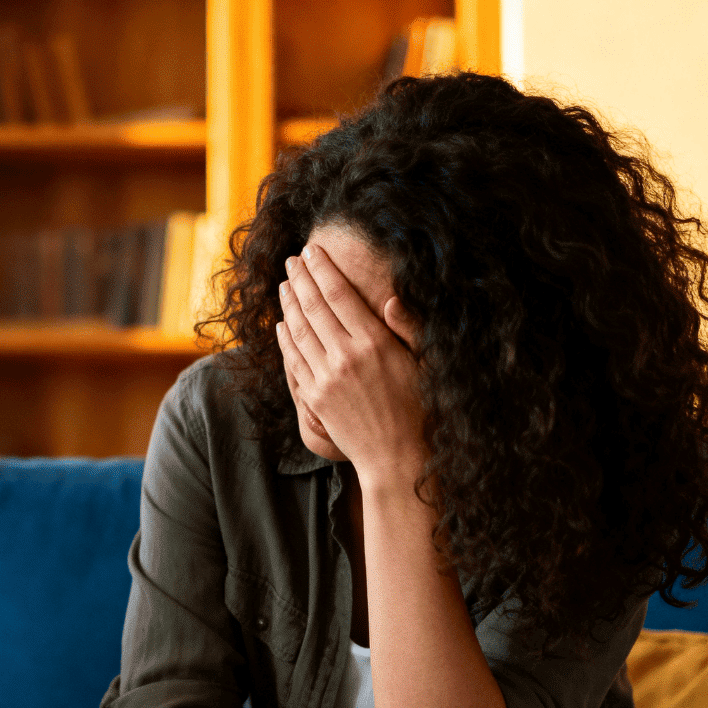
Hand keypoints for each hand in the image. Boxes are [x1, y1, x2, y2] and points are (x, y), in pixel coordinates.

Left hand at [275, 243, 425, 481]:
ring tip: (283, 284)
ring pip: (299, 330)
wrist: (398, 456)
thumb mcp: (426, 362)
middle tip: (290, 260)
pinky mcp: (315, 396)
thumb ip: (410, 327)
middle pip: (314, 306)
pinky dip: (284, 338)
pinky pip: (293, 359)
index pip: (340, 294)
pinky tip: (280, 323)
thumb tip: (389, 298)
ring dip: (288, 303)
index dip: (322, 269)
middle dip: (299, 279)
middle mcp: (346, 356)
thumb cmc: (420, 407)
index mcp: (375, 342)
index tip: (311, 252)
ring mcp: (326, 377)